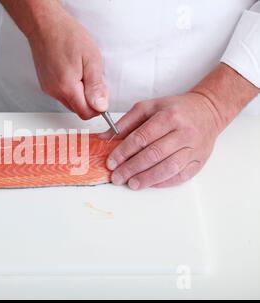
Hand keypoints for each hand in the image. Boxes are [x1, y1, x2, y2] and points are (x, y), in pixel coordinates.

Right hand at [26, 5, 107, 118]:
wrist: (45, 25)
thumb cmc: (67, 36)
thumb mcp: (91, 59)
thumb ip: (96, 86)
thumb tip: (101, 106)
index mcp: (67, 86)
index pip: (86, 113)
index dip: (98, 107)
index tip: (102, 94)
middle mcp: (55, 91)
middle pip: (77, 110)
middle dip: (89, 100)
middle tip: (92, 78)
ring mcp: (48, 88)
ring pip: (69, 102)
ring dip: (79, 94)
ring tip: (81, 72)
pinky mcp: (45, 84)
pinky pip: (61, 94)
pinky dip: (70, 88)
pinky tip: (72, 72)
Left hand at [100, 93, 220, 188]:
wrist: (207, 110)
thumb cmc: (174, 110)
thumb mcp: (148, 108)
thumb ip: (125, 123)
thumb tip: (104, 138)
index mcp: (169, 116)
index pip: (142, 137)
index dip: (124, 152)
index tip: (111, 162)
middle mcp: (183, 132)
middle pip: (154, 154)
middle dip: (131, 168)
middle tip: (117, 177)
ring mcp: (193, 148)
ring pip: (168, 167)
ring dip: (147, 179)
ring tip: (131, 184)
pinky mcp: (199, 161)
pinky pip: (181, 176)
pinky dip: (163, 182)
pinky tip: (149, 183)